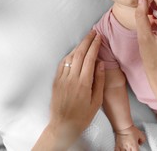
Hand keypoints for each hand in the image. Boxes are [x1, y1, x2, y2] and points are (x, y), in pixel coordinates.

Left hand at [33, 30, 104, 149]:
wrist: (63, 125)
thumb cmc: (82, 116)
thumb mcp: (96, 101)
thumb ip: (99, 81)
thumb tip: (100, 64)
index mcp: (84, 83)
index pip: (89, 58)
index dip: (95, 46)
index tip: (99, 37)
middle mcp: (72, 78)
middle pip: (79, 54)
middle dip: (87, 41)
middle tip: (93, 32)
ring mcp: (62, 79)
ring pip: (70, 57)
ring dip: (78, 46)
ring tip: (85, 39)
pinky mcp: (56, 81)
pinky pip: (62, 64)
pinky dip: (69, 55)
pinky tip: (74, 51)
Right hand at [115, 125, 145, 150]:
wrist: (123, 127)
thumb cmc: (130, 129)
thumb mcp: (140, 133)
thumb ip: (142, 139)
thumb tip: (141, 142)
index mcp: (134, 146)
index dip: (137, 150)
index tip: (136, 149)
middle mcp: (128, 148)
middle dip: (132, 150)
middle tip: (132, 148)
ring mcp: (122, 148)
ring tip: (127, 149)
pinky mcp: (117, 146)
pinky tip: (121, 150)